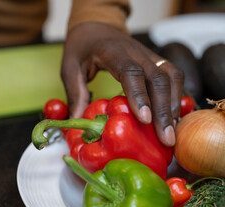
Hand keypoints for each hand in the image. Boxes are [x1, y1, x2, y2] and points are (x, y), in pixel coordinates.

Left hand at [61, 22, 183, 146]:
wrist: (96, 28)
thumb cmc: (82, 48)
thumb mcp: (70, 68)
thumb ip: (75, 93)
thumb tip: (77, 122)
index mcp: (112, 52)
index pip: (130, 71)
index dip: (139, 95)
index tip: (144, 119)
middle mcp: (136, 52)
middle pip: (158, 78)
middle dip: (163, 110)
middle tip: (165, 139)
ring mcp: (149, 55)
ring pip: (171, 77)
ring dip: (173, 105)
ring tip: (170, 133)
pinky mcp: (156, 61)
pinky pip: (174, 77)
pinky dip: (176, 97)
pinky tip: (172, 118)